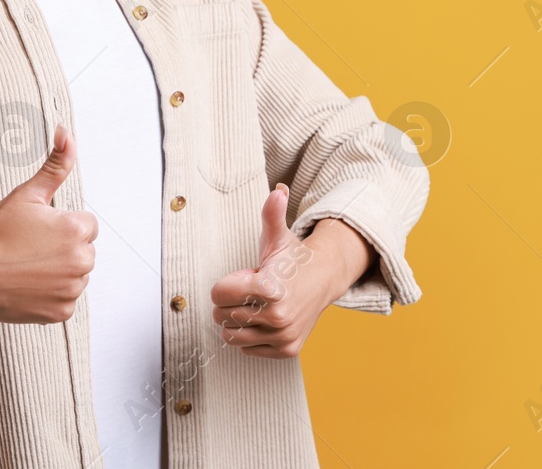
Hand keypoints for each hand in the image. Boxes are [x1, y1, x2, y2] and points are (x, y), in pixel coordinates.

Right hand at [0, 124, 97, 323]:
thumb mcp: (27, 194)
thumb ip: (56, 165)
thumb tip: (66, 134)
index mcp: (76, 230)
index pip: (86, 225)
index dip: (61, 225)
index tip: (39, 230)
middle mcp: (80, 261)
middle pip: (84, 250)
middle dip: (63, 248)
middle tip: (29, 248)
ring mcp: (71, 289)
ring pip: (75, 275)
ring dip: (59, 271)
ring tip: (27, 266)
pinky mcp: (60, 312)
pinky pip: (65, 299)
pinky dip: (50, 294)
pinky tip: (28, 284)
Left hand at [209, 184, 371, 358]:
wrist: (323, 280)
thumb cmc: (292, 259)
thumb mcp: (278, 237)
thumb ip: (272, 214)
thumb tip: (278, 191)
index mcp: (271, 288)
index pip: (218, 294)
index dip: (225, 284)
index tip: (245, 276)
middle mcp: (278, 315)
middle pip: (222, 315)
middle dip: (229, 302)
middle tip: (251, 291)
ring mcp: (283, 335)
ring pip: (231, 336)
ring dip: (237, 320)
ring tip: (256, 305)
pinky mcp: (287, 350)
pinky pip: (247, 349)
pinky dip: (250, 335)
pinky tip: (265, 319)